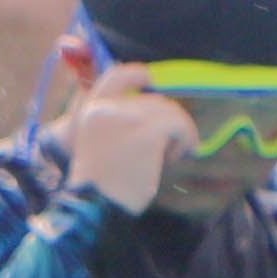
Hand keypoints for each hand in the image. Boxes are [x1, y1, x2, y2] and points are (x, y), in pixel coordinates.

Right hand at [62, 79, 189, 211]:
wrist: (96, 203)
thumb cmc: (100, 184)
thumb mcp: (98, 145)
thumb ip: (114, 123)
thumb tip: (148, 108)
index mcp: (91, 111)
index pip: (116, 76)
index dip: (138, 74)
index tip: (151, 79)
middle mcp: (108, 108)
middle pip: (154, 100)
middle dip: (167, 120)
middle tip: (167, 148)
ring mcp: (128, 117)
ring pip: (170, 111)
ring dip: (177, 132)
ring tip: (168, 156)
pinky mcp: (148, 129)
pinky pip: (179, 124)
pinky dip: (185, 139)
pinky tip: (173, 157)